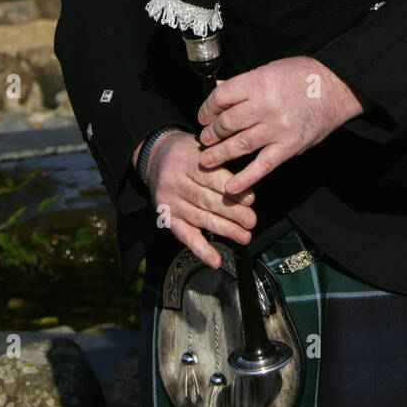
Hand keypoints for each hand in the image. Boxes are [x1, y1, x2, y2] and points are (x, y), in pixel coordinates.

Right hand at [143, 131, 256, 268]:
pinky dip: (201, 250)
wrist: (154, 157)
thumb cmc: (186, 152)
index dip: (232, 190)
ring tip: (244, 236)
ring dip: (224, 230)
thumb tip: (247, 179)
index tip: (251, 199)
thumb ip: (219, 160)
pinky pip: (185, 236)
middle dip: (233, 213)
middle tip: (251, 221)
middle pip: (207, 200)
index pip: (211, 178)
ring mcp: (170, 202)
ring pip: (200, 219)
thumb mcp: (201, 146)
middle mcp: (175, 183)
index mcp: (186, 161)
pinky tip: (215, 260)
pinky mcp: (167, 218)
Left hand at [197, 56, 366, 192]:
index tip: (204, 116)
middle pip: (227, 122)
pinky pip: (263, 165)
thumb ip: (246, 86)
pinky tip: (232, 186)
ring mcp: (277, 128)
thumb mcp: (270, 70)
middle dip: (211, 133)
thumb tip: (221, 97)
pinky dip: (245, 178)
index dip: (207, 108)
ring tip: (208, 159)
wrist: (336, 87)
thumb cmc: (303, 76)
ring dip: (219, 154)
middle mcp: (265, 106)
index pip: (221, 97)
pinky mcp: (289, 146)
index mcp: (258, 83)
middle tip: (205, 139)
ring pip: (239, 145)